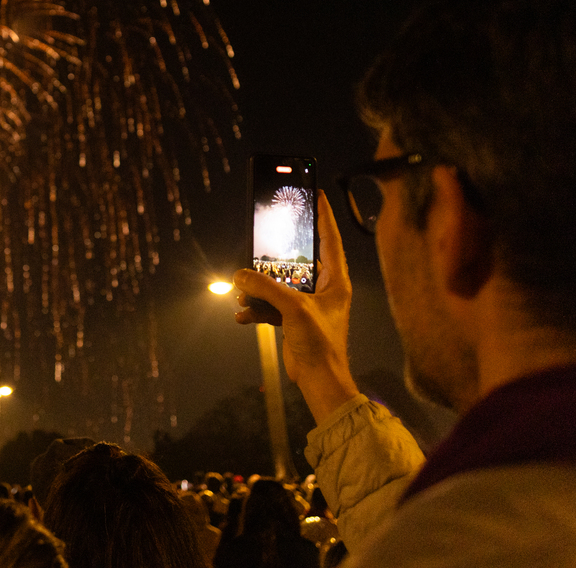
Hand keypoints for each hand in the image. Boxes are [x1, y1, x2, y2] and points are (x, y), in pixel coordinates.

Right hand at [234, 190, 359, 422]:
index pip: (330, 238)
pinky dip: (257, 308)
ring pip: (279, 284)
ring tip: (244, 291)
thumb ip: (266, 288)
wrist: (320, 382)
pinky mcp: (294, 320)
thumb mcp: (293, 309)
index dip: (323, 214)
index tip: (315, 192)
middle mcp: (324, 289)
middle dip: (274, 257)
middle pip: (297, 260)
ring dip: (259, 288)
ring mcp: (308, 304)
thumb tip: (239, 275)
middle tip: (262, 241)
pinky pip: (271, 305)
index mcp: (336, 280)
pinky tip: (243, 314)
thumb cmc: (321, 345)